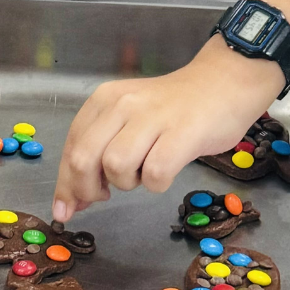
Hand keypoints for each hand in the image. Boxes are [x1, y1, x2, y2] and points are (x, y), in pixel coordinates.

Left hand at [51, 37, 282, 221]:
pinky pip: (155, 174)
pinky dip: (157, 184)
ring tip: (145, 170)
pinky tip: (167, 171)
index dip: (66, 184)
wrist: (223, 81)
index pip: (71, 147)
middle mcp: (123, 104)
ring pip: (116, 166)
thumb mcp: (128, 118)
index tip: (67, 208)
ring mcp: (152, 117)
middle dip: (87, 190)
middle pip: (83, 158)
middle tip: (105, 195)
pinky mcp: (182, 133)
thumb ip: (98, 152)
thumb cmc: (174, 107)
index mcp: (105, 100)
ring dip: (128, 183)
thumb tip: (70, 201)